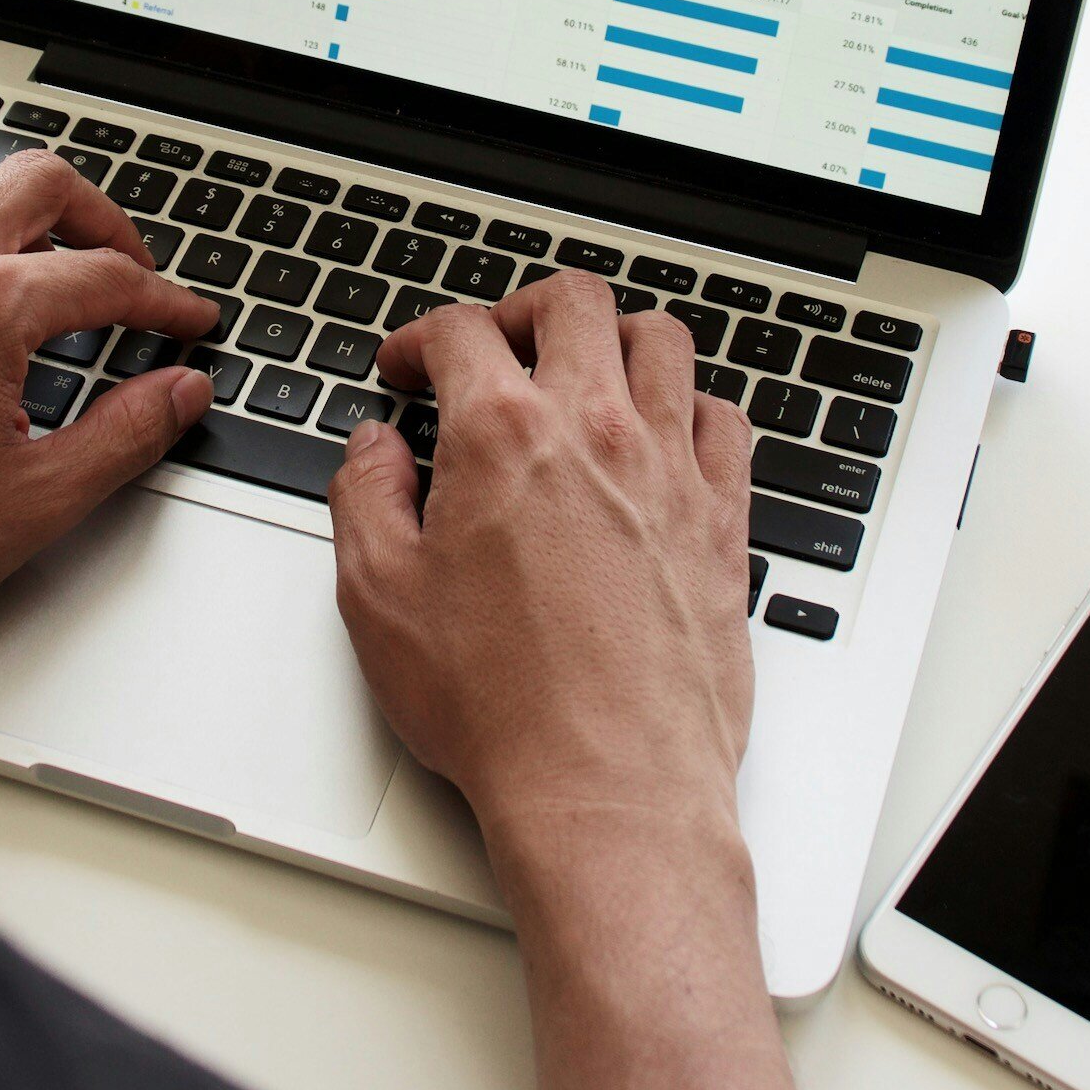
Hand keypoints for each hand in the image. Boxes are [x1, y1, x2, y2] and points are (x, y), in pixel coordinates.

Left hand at [0, 149, 217, 710]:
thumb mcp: (31, 504)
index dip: (162, 300)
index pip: (104, 276)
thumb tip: (178, 393)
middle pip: (37, 183)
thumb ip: (124, 435)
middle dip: (100, 220)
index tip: (182, 320)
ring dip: (6, 202)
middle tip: (124, 265)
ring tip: (33, 252)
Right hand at [327, 271, 820, 1089]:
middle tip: (495, 347)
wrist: (608, 786)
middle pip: (573, 303)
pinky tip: (663, 432)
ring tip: (584, 369)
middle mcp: (597, 431)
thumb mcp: (379, 600)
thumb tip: (374, 450)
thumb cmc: (500, 709)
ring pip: (661, 340)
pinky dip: (689, 405)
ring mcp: (672, 470)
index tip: (407, 369)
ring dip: (614, 337)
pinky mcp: (724, 519)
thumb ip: (365, 498)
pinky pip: (723, 419)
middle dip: (520, 310)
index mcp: (503, 436)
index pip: (461, 333)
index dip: (419, 340)